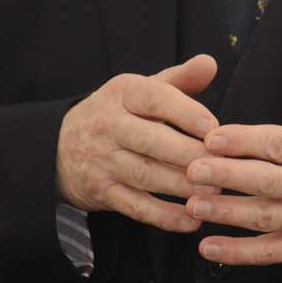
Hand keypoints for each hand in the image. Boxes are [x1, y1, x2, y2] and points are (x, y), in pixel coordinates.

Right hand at [56, 55, 217, 232]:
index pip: (155, 98)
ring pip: (146, 175)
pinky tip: (192, 218)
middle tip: (223, 165)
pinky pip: (136, 206)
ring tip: (214, 192)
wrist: (58, 146)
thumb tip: (210, 63)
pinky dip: (165, 216)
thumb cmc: (117, 115)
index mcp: (122, 93)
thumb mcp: (140, 91)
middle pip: (152, 140)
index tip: (214, 128)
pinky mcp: (102, 192)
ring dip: (182, 186)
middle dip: (190, 154)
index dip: (186, 113)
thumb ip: (178, 79)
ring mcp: (102, 161)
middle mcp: (108, 125)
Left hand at [184, 45, 281, 267]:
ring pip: (261, 217)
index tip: (212, 135)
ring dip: (225, 212)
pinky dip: (239, 254)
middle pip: (263, 180)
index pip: (277, 144)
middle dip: (225, 174)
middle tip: (191, 168)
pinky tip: (209, 248)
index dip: (244, 140)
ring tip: (192, 205)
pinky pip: (269, 253)